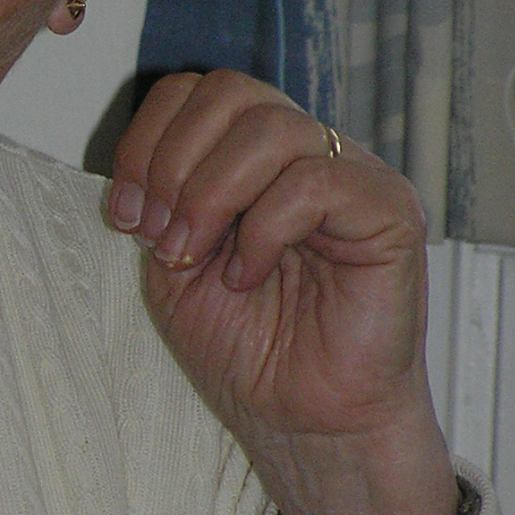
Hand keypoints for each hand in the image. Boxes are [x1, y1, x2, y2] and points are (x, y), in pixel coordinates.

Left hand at [109, 70, 457, 514]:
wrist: (305, 423)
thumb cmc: (252, 352)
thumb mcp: (175, 269)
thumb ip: (159, 206)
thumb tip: (139, 169)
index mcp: (254, 159)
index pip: (196, 92)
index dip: (147, 141)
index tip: (126, 217)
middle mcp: (305, 153)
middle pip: (229, 90)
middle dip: (172, 163)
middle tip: (162, 238)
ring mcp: (350, 176)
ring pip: (269, 126)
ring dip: (210, 195)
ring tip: (198, 258)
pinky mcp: (388, 212)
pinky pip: (315, 181)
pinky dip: (264, 228)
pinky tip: (250, 276)